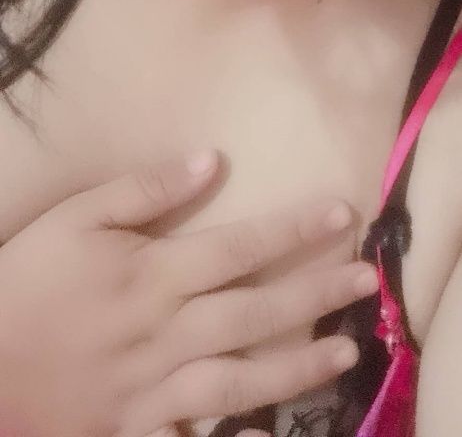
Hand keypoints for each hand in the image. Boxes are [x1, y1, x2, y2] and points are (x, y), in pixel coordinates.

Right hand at [0, 149, 376, 436]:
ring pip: (243, 381)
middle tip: (366, 282)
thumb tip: (211, 160)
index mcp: (155, 275)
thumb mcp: (76, 216)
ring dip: (299, 367)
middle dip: (317, 295)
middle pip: (257, 312)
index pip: (241, 248)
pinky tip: (270, 428)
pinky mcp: (140, 430)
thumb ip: (144, 188)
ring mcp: (157, 389)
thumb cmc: (28, 279)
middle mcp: (168, 332)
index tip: (342, 215)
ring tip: (346, 353)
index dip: (295, 231)